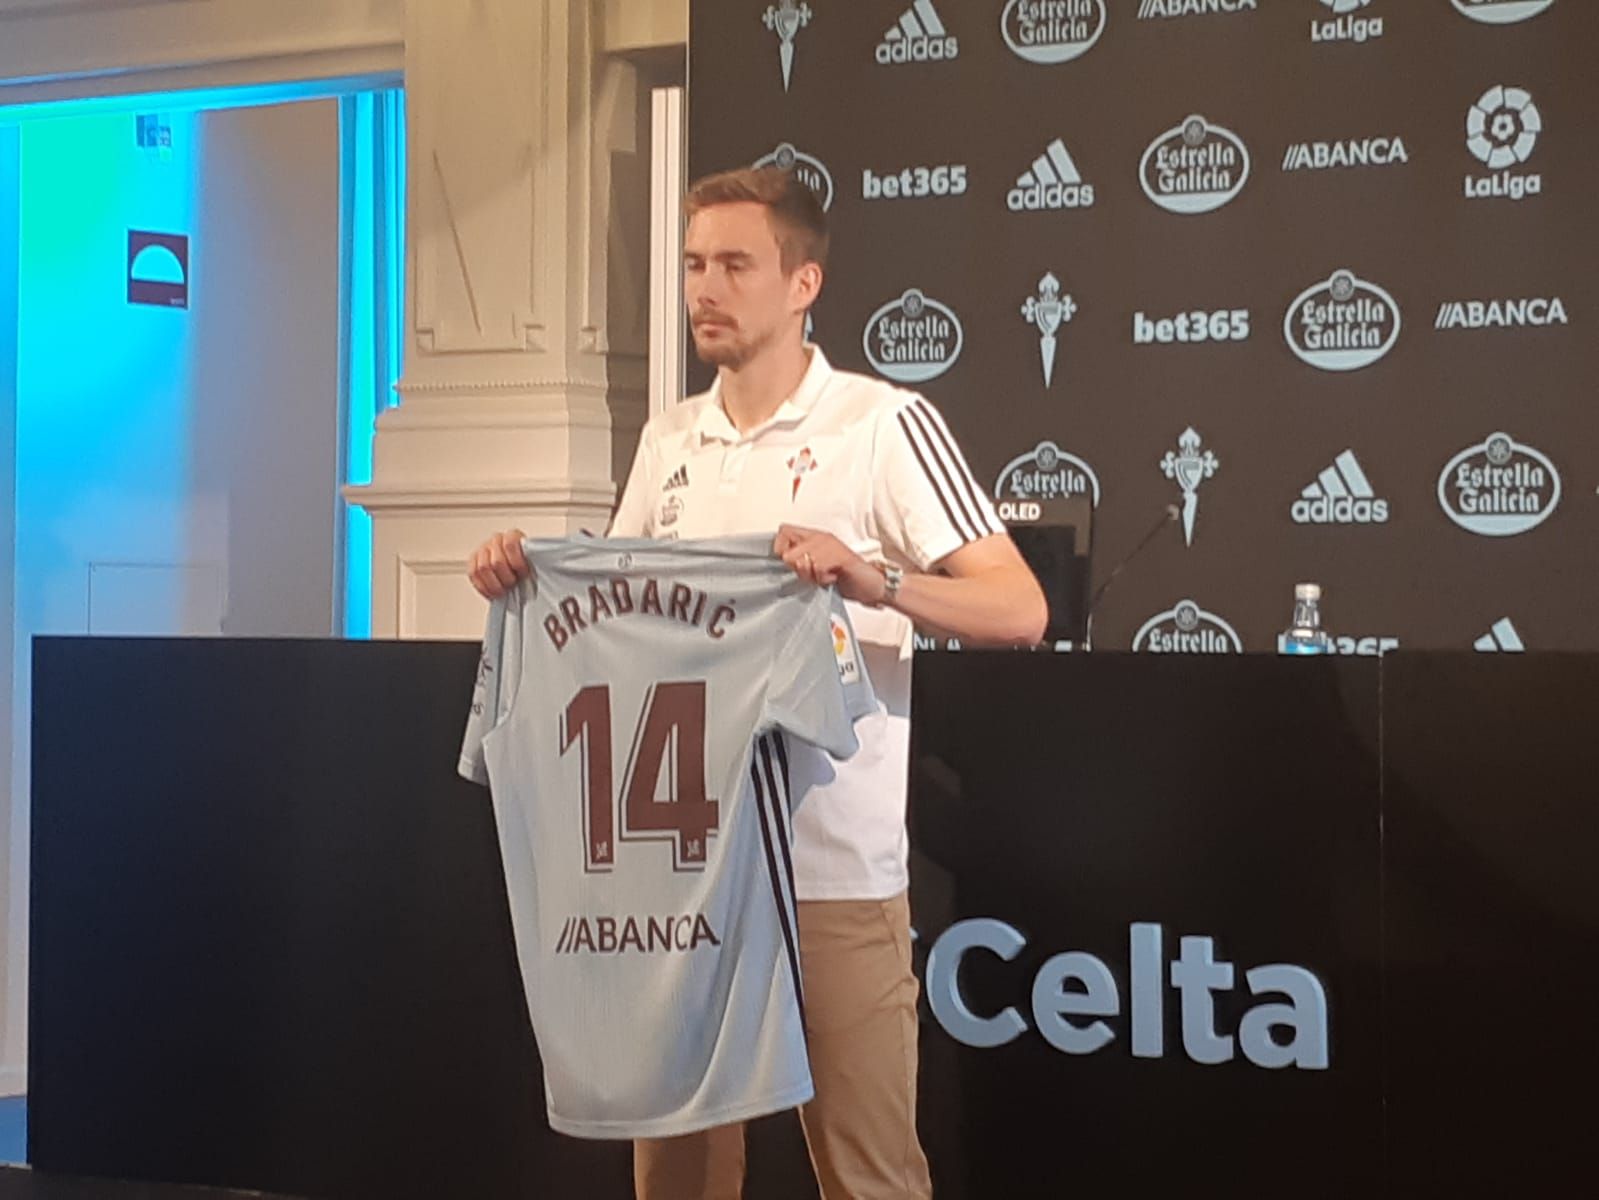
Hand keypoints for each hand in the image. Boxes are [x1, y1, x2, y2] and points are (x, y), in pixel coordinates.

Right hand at [468, 529, 530, 598]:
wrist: (517, 573)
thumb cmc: (527, 569)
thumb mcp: (536, 563)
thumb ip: (536, 561)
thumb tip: (545, 566)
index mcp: (513, 536)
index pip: (510, 544)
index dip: (517, 563)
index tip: (523, 574)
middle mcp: (496, 540)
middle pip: (496, 561)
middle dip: (506, 578)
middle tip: (513, 584)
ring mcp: (483, 550)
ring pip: (483, 568)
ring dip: (495, 584)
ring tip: (503, 589)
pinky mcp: (472, 561)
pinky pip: (473, 574)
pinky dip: (483, 587)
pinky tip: (492, 592)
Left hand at [773, 525, 887, 605]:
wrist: (872, 585)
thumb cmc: (845, 578)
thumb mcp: (815, 570)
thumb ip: (799, 563)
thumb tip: (781, 562)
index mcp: (813, 537)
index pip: (783, 531)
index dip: (780, 550)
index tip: (791, 566)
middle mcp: (821, 537)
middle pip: (788, 553)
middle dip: (799, 571)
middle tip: (815, 575)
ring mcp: (831, 545)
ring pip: (802, 561)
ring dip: (812, 577)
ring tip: (826, 576)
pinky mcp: (840, 556)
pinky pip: (818, 568)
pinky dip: (824, 580)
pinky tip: (834, 578)